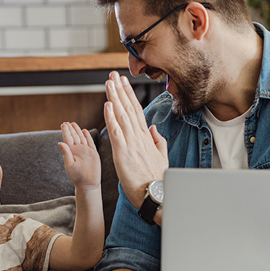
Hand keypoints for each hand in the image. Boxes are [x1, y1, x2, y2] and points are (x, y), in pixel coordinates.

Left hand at [59, 122, 100, 188]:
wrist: (88, 183)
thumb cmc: (77, 176)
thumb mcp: (70, 165)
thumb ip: (66, 153)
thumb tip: (60, 142)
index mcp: (71, 152)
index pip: (67, 139)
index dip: (65, 131)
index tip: (63, 124)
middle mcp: (77, 150)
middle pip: (74, 136)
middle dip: (70, 129)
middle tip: (67, 122)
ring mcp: (85, 151)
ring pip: (81, 137)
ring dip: (77, 131)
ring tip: (74, 124)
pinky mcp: (93, 153)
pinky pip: (90, 142)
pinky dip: (87, 136)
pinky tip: (84, 130)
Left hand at [105, 71, 167, 209]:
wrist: (156, 195)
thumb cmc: (157, 179)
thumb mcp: (162, 157)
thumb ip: (157, 141)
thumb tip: (152, 127)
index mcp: (147, 138)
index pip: (136, 112)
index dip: (129, 96)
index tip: (123, 83)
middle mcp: (139, 137)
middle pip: (128, 109)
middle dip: (120, 91)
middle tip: (112, 75)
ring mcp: (131, 144)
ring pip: (121, 116)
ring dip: (114, 98)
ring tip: (108, 83)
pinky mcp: (123, 153)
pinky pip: (116, 132)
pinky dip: (111, 118)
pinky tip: (107, 105)